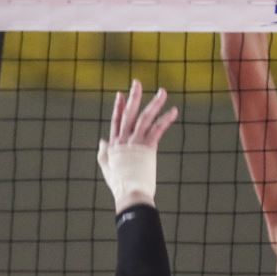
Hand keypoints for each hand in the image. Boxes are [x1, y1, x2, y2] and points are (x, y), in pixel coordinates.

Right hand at [97, 80, 178, 210]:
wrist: (130, 193)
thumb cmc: (119, 184)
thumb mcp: (106, 167)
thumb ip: (103, 152)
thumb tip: (102, 141)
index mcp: (113, 144)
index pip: (116, 120)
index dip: (118, 106)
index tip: (121, 94)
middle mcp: (123, 140)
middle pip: (129, 113)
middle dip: (134, 96)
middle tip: (137, 82)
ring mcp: (135, 142)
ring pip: (145, 117)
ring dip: (155, 103)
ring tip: (163, 92)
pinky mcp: (148, 147)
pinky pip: (157, 129)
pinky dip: (166, 119)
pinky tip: (173, 111)